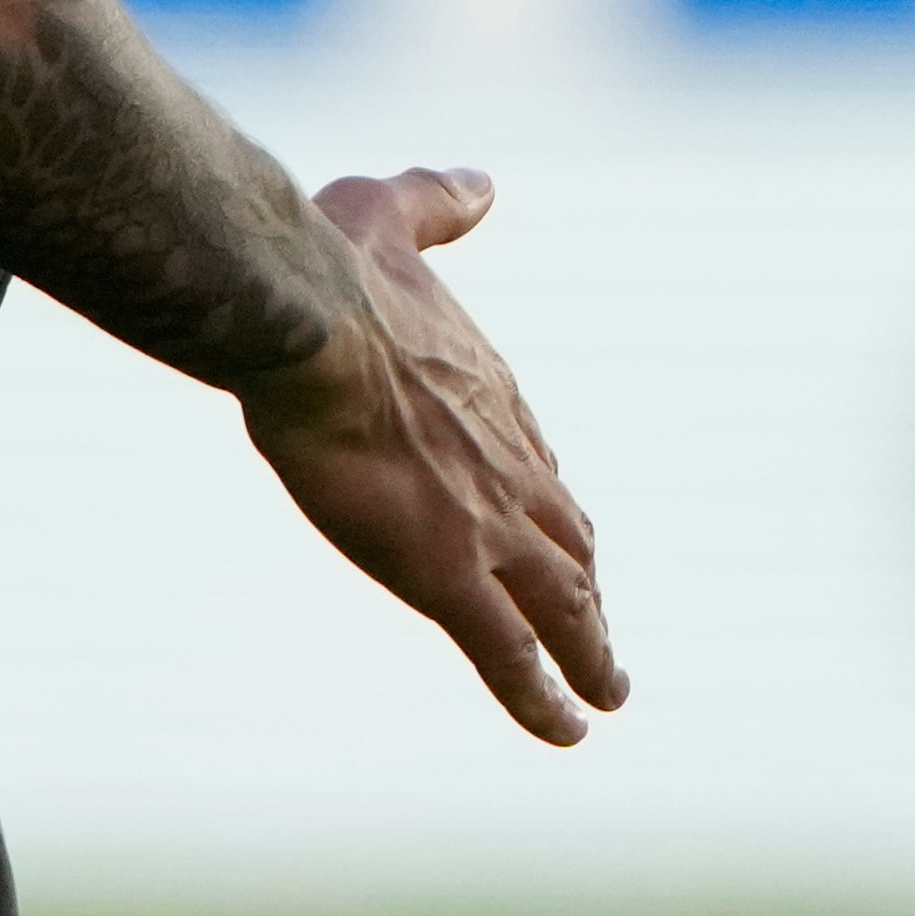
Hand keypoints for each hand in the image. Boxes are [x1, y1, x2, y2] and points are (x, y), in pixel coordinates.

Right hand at [235, 167, 625, 746]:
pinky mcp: (448, 577)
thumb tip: (480, 185)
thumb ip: (437, 202)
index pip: (535, 461)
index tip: (552, 528)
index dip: (545, 500)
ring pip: (562, 608)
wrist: (308, 325)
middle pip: (569, 541)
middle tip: (597, 625)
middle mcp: (511, 464)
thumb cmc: (334, 267)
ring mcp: (487, 527)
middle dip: (586, 587)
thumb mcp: (387, 212)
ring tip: (606, 694)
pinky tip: (567, 730)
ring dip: (589, 653)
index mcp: (491, 393)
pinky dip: (543, 698)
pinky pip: (510, 657)